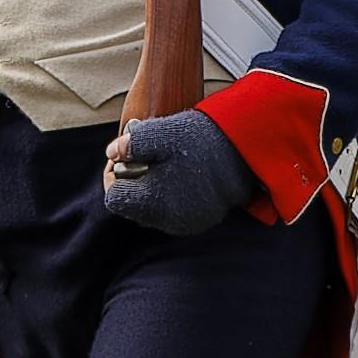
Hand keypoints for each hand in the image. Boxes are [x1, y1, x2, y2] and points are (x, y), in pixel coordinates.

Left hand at [98, 108, 255, 237]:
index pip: (114, 198)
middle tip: (143, 158)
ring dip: (151, 190)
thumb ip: (130, 144)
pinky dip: (170, 196)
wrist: (244, 149)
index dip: (113, 175)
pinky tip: (180, 175)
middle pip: (132, 206)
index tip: (122, 158)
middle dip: (132, 182)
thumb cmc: (201, 140)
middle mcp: (166, 220)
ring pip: (152, 211)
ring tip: (163, 164)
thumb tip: (113, 152)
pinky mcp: (201, 221)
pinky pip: (173, 213)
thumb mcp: (159, 133)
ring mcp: (185, 223)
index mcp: (152, 202)